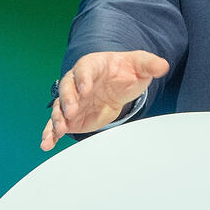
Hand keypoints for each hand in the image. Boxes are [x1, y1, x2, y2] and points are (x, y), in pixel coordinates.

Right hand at [40, 50, 168, 150]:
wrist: (119, 83)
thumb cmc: (127, 70)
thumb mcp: (140, 65)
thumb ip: (150, 65)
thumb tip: (163, 66)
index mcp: (92, 65)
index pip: (84, 69)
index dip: (84, 78)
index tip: (86, 88)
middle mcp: (77, 82)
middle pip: (67, 89)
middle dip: (68, 100)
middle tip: (72, 111)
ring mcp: (72, 100)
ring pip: (59, 108)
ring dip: (57, 119)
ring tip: (58, 131)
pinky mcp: (71, 116)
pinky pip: (57, 124)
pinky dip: (51, 134)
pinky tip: (47, 144)